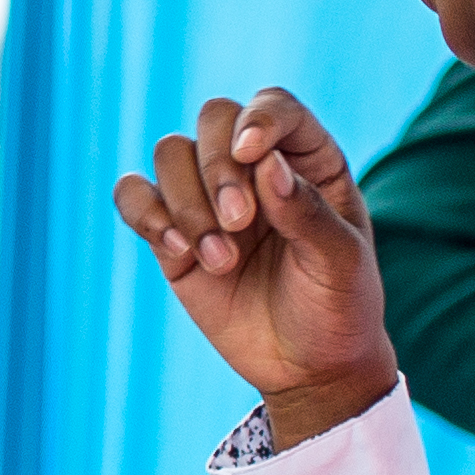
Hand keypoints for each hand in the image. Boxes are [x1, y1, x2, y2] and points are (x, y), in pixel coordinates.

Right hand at [111, 89, 395, 443]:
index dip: (258, 118)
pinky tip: (181, 255)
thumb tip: (266, 164)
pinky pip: (133, 195)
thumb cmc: (338, 308)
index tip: (252, 152)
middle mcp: (254, 169)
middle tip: (239, 223)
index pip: (275, 107)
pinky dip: (146, 215)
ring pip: (169, 154)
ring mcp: (208, 198)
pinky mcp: (171, 234)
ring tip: (220, 259)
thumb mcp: (341, 263)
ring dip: (187, 203)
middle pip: (213, 121)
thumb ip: (307, 212)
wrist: (306, 367)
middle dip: (217, 168)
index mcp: (308, 161)